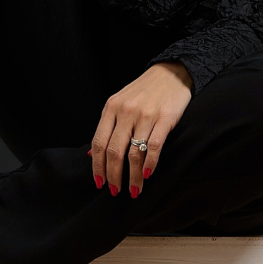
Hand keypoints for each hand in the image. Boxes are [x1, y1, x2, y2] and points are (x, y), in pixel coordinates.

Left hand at [89, 62, 193, 198]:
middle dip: (113, 176)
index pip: (99, 142)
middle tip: (115, 191)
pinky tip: (148, 174)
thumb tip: (91, 154)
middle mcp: (126, 111)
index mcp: (111, 107)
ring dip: (133, 177)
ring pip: (134, 153)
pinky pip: (154, 147)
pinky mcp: (165, 118)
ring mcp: (146, 115)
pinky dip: (150, 164)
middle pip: (114, 151)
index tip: (99, 183)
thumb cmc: (144, 91)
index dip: (97, 166)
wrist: (171, 73)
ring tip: (134, 189)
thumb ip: (107, 127)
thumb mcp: (119, 102)